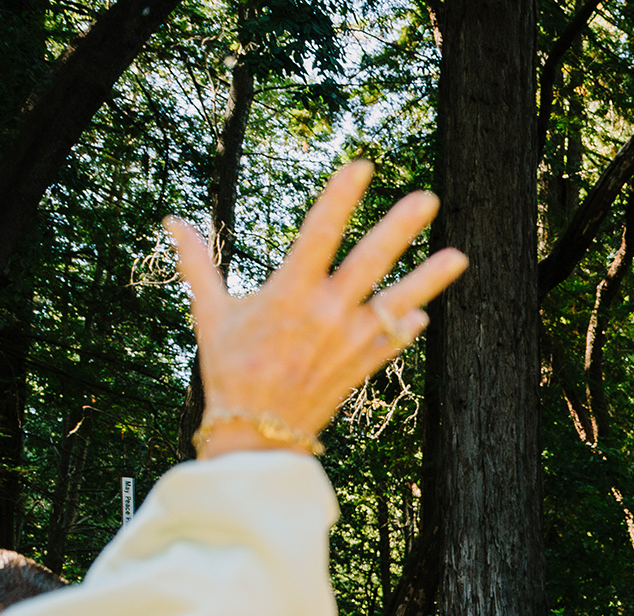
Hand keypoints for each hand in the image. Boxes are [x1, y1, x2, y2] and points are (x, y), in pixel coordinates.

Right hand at [172, 160, 466, 457]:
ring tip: (460, 255)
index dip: (340, 198)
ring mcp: (350, 341)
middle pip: (370, 262)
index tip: (361, 166)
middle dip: (400, 228)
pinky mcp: (363, 366)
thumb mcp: (210, 313)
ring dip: (429, 279)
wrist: (256, 431)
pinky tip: (422, 312)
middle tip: (428, 199)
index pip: (319, 233)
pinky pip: (393, 341)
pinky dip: (407, 325)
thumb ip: (199, 265)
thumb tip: (173, 222)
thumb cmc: (229, 368)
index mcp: (289, 293)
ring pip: (397, 303)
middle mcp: (326, 314)